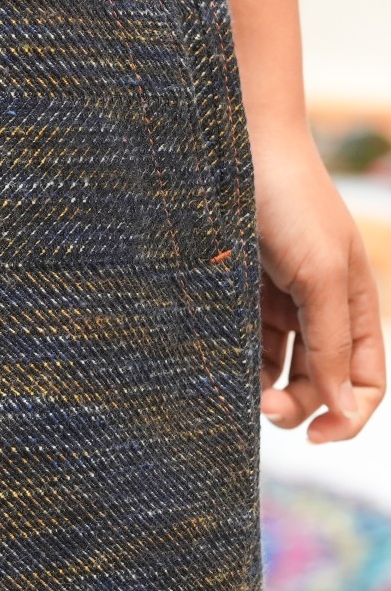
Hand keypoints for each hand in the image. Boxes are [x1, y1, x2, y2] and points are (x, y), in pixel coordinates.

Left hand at [252, 123, 385, 442]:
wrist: (239, 154)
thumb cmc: (292, 207)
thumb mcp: (321, 276)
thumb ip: (334, 342)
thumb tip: (346, 408)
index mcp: (356, 308)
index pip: (366, 381)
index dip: (349, 415)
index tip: (316, 436)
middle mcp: (321, 311)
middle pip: (319, 383)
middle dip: (298, 405)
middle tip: (263, 411)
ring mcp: (280, 305)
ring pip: (278, 369)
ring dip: (265, 391)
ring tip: (244, 396)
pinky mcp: (241, 297)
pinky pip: (245, 344)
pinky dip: (240, 364)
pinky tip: (225, 371)